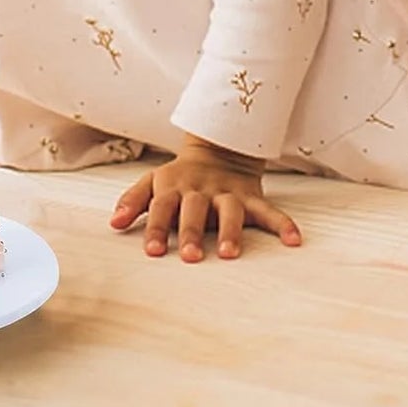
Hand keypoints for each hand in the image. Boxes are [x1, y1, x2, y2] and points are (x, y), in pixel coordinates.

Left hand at [109, 135, 301, 261]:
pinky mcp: (251, 197)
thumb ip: (133, 201)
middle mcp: (199, 190)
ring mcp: (226, 193)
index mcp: (172, 187)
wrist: (217, 149)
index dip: (157, 228)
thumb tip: (113, 224)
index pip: (161, 207)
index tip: (153, 251)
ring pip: (230, 211)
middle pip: (194, 210)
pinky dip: (283, 224)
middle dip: (192, 232)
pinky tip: (294, 240)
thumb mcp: (153, 182)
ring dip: (231, 231)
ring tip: (231, 253)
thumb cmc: (179, 178)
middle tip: (191, 257)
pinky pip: (269, 211)